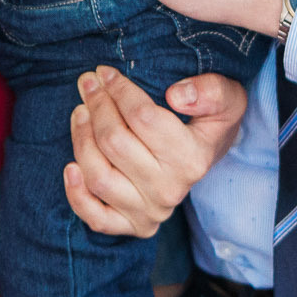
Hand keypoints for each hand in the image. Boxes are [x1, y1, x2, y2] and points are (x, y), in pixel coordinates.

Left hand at [66, 66, 249, 236]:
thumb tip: (176, 95)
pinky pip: (97, 218)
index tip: (105, 71)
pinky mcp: (133, 225)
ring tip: (80, 111)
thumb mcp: (226, 96)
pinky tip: (70, 166)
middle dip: (96, 106)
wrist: (208, 153)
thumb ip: (209, 91)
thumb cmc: (211, 118)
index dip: (119, 90)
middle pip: (115, 143)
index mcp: (193, 158)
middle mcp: (171, 190)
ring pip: (99, 177)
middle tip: (88, 82)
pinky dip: (77, 195)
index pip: (143, 117)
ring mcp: (151, 212)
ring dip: (81, 139)